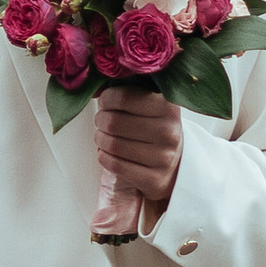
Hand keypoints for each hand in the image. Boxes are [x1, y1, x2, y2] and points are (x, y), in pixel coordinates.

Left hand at [95, 89, 182, 219]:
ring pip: (111, 145)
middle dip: (101, 120)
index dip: (106, 99)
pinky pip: (114, 165)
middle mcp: (169, 131)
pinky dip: (104, 157)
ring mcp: (163, 158)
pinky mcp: (154, 179)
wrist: (174, 162)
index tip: (107, 102)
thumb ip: (123, 88)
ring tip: (105, 136)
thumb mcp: (147, 102)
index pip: (121, 97)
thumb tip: (91, 87)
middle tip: (103, 121)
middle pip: (113, 122)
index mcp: (168, 106)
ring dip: (100, 139)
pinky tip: (109, 152)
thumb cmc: (152, 126)